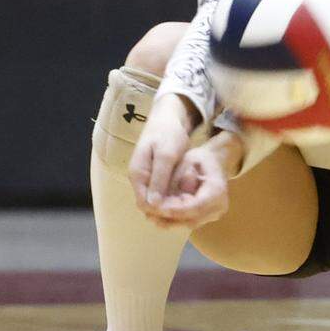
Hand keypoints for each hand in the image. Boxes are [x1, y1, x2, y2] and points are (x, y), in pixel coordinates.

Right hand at [128, 94, 194, 216]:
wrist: (168, 118)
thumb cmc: (167, 133)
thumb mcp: (166, 155)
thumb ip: (159, 178)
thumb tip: (153, 204)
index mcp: (137, 175)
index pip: (144, 204)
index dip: (161, 212)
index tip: (183, 212)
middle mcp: (140, 180)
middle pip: (150, 206)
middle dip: (168, 210)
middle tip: (191, 210)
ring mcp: (147, 178)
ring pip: (157, 201)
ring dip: (172, 205)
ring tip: (192, 205)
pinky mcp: (156, 176)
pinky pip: (163, 193)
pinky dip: (174, 197)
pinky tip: (190, 198)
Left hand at [149, 145, 230, 229]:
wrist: (215, 162)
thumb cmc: (200, 158)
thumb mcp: (185, 162)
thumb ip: (173, 180)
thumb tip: (157, 198)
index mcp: (217, 190)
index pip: (195, 207)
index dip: (175, 211)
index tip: (156, 209)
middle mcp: (219, 206)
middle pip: (191, 219)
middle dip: (168, 218)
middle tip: (148, 214)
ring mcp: (215, 213)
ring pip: (189, 223)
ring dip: (169, 221)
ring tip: (150, 214)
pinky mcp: (208, 216)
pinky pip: (189, 221)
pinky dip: (174, 219)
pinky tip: (158, 214)